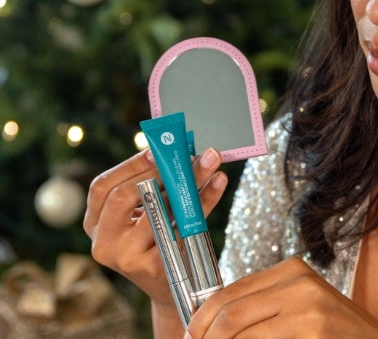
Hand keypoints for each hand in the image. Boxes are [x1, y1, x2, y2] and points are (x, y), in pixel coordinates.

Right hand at [83, 148, 227, 308]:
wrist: (177, 292)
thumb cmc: (161, 245)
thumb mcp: (145, 218)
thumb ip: (150, 189)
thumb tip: (177, 149)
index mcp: (95, 224)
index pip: (102, 187)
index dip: (129, 165)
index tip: (157, 149)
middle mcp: (104, 243)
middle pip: (124, 196)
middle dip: (160, 170)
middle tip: (191, 154)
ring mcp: (127, 258)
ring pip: (158, 210)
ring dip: (189, 181)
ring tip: (210, 164)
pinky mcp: (156, 268)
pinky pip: (184, 226)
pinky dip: (204, 201)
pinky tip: (218, 184)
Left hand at [185, 257, 377, 338]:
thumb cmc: (335, 334)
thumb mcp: (299, 308)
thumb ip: (262, 308)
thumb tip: (207, 325)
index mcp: (292, 270)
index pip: (228, 291)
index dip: (199, 319)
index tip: (189, 337)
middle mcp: (298, 282)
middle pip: (228, 312)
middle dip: (203, 337)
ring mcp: (308, 307)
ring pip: (237, 332)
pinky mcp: (312, 331)